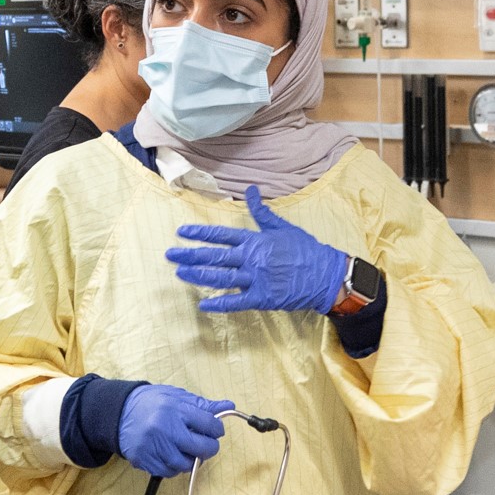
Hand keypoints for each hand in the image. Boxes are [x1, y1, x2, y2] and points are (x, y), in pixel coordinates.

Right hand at [116, 384, 233, 478]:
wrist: (118, 412)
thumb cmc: (150, 403)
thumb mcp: (177, 396)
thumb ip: (203, 404)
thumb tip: (228, 406)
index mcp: (174, 409)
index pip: (209, 424)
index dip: (216, 429)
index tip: (214, 429)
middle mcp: (164, 429)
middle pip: (202, 448)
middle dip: (209, 447)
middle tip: (205, 444)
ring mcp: (154, 447)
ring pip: (186, 464)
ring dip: (192, 460)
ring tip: (187, 450)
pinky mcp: (144, 460)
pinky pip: (169, 472)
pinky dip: (175, 467)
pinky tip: (172, 455)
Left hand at [167, 186, 350, 314]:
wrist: (324, 274)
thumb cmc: (304, 249)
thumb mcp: (282, 226)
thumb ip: (262, 211)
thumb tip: (251, 190)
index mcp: (255, 240)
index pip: (221, 235)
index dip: (199, 233)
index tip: (181, 233)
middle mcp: (251, 258)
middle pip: (214, 256)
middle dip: (189, 254)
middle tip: (169, 254)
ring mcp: (255, 279)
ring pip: (220, 277)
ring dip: (197, 275)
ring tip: (179, 273)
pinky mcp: (262, 297)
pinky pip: (236, 302)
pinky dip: (219, 304)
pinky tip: (203, 305)